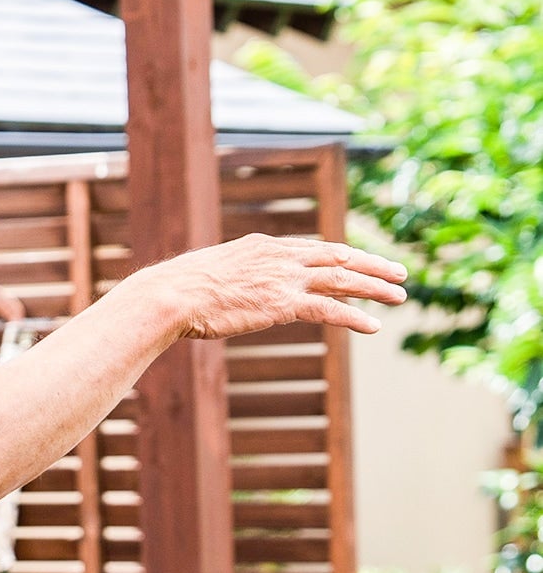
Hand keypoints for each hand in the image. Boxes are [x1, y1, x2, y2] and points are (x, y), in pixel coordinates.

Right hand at [143, 234, 407, 340]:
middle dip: (372, 264)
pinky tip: (373, 326)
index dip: (344, 255)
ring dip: (374, 287)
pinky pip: (328, 310)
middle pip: (338, 256)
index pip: (315, 248)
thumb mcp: (213, 273)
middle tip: (400, 272)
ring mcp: (283, 279)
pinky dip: (354, 317)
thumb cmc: (181, 290)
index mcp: (264, 246)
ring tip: (399, 296)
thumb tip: (231, 287)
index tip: (363, 261)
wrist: (172, 295)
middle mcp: (280, 257)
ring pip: (342, 279)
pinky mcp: (282, 304)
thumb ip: (235, 276)